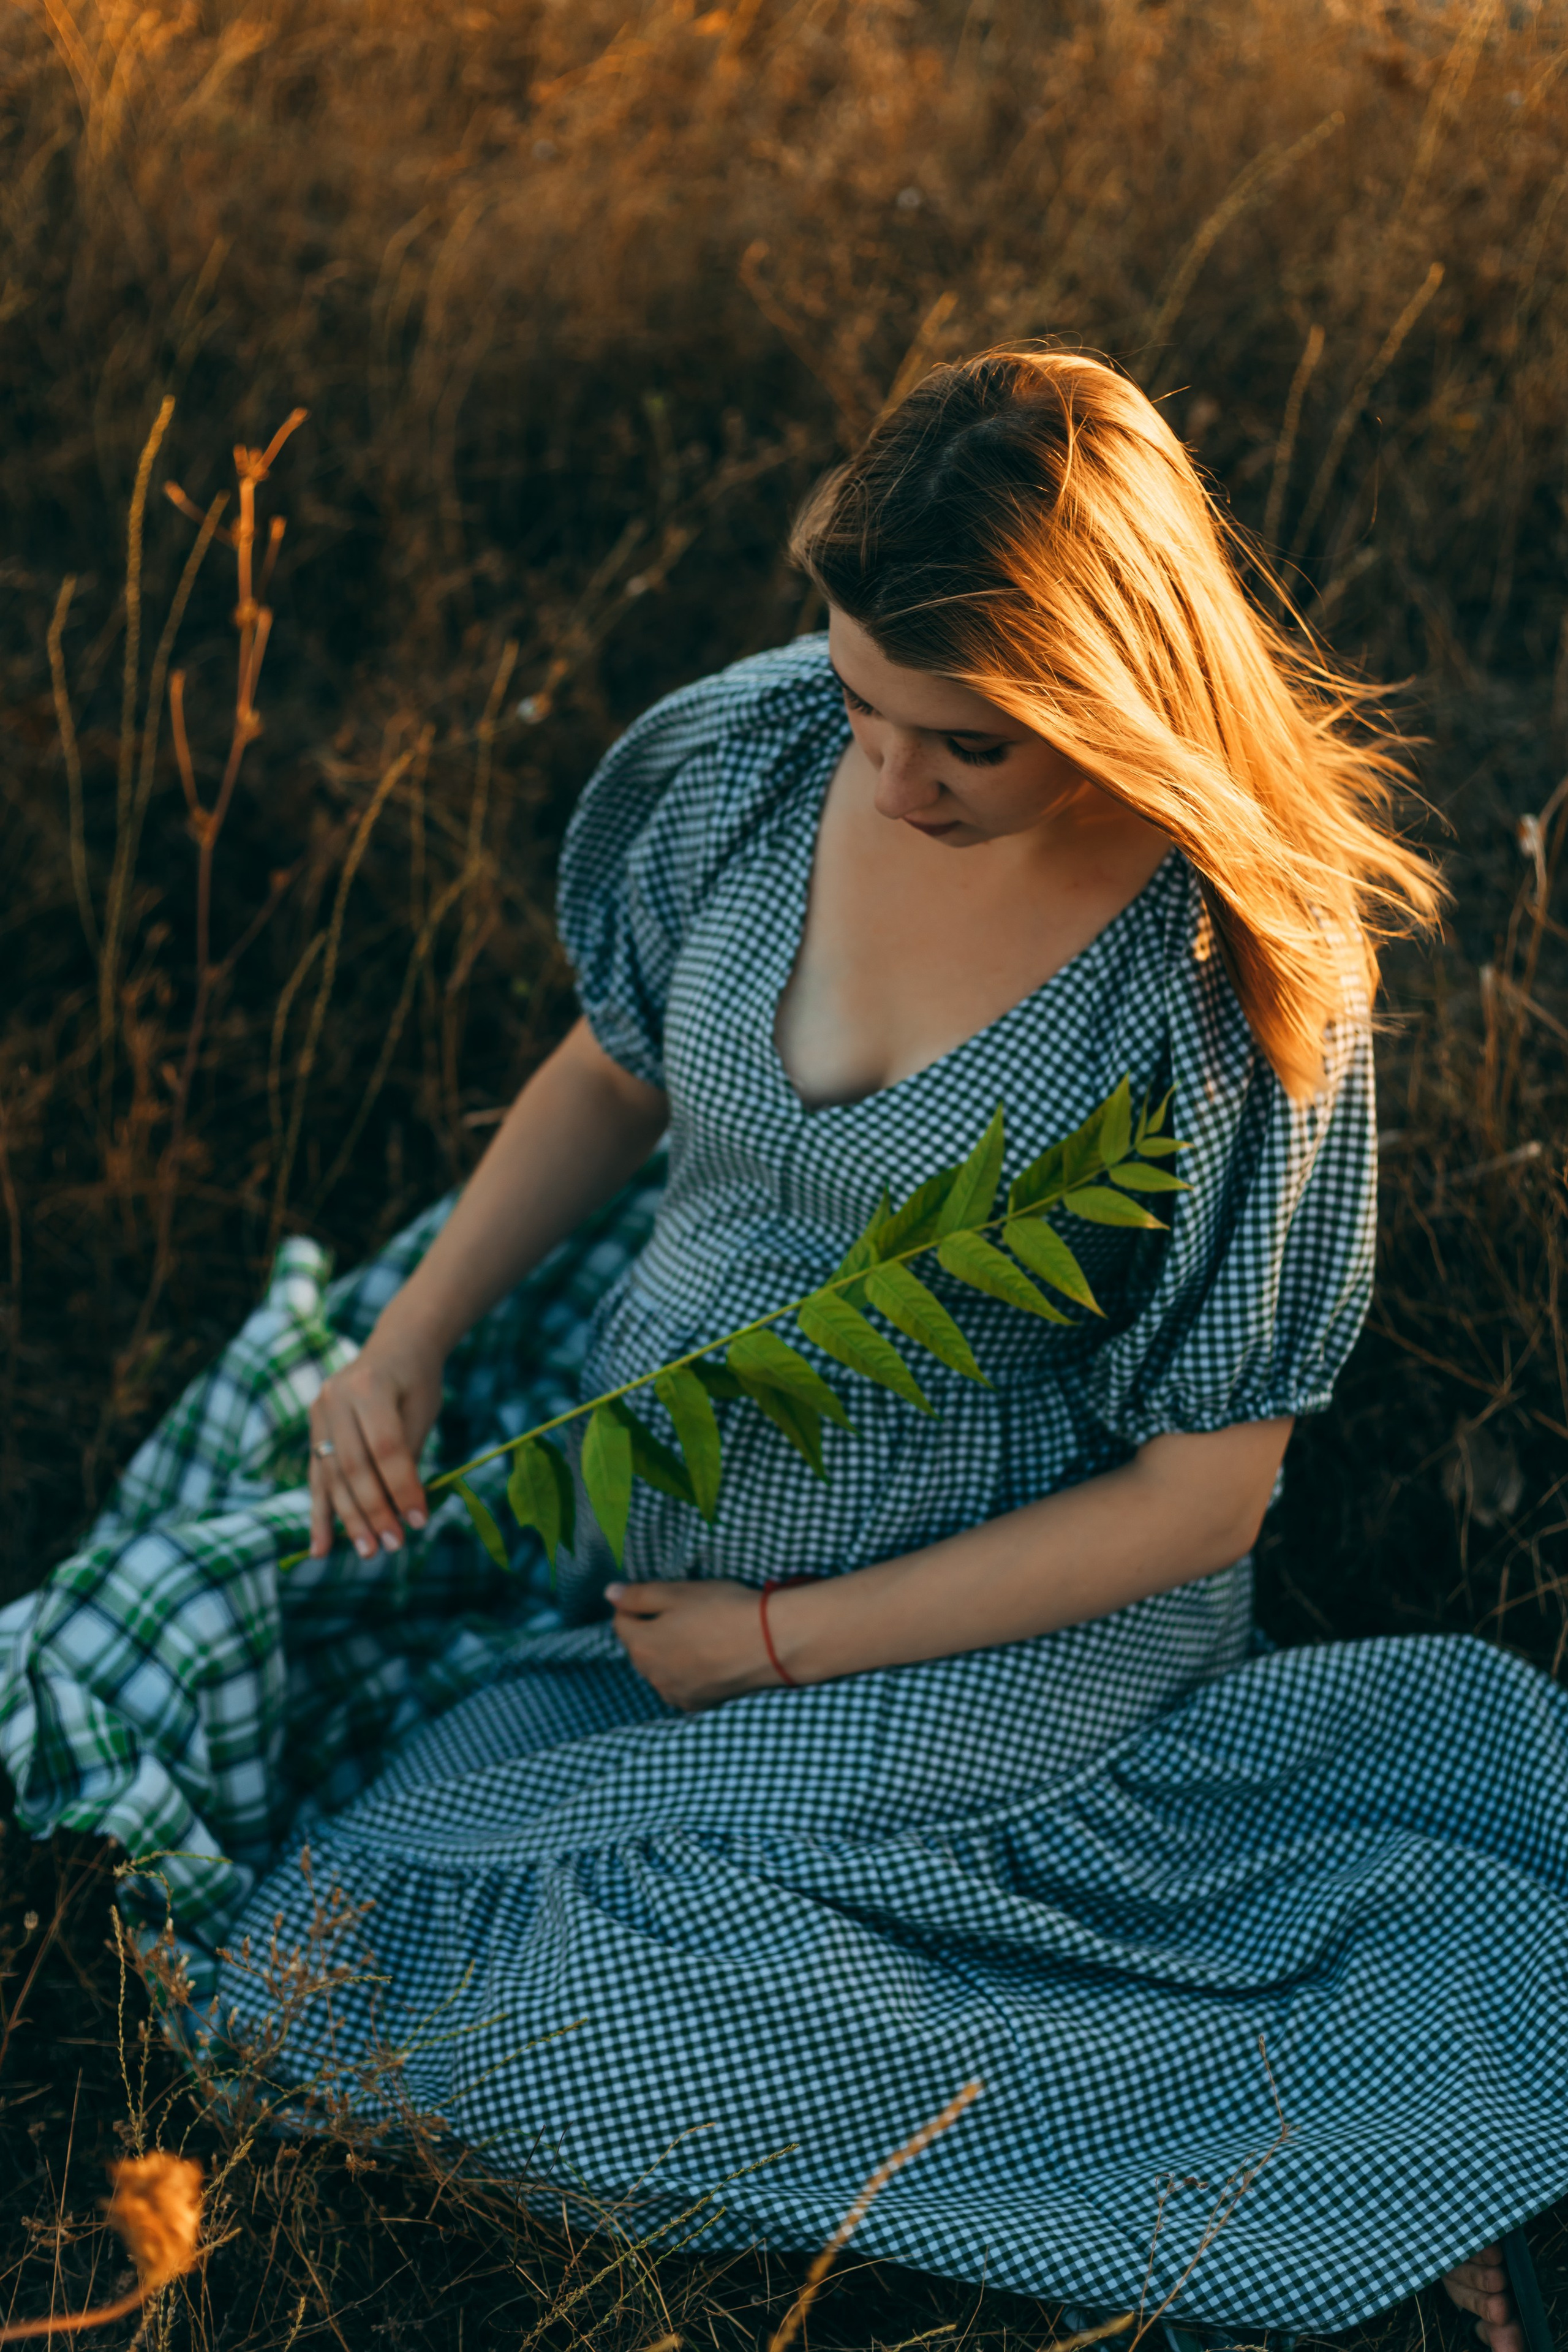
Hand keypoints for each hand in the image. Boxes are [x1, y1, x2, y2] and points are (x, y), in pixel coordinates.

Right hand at [308, 1339, 444, 1559]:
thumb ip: (408, 1455)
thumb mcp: (422, 1410)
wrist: (395, 1344)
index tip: (419, 1521)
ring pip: (332, 1476)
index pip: (386, 1448)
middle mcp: (334, 1398)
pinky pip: (317, 1476)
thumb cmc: (417, 1380)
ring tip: (367, 1551)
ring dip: (348, 1519)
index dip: (402, 1487)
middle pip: (354, 1467)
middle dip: (374, 1511)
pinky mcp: (313, 1429)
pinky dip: (321, 1513)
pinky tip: (319, 1547)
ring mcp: (318, 1413)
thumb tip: (402, 1512)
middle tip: (393, 1546)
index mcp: (369, 1386)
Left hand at [606, 1579, 785, 1711]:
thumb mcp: (677, 1592)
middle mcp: (652, 1676)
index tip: (660, 1595)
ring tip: (698, 1635)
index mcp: (642, 1646)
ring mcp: (675, 1694)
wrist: (772, 1643)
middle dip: (650, 1630)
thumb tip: (609, 1594)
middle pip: (638, 1648)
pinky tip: (707, 1659)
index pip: (620, 1622)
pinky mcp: (698, 1705)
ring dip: (667, 1654)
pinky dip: (685, 1673)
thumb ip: (638, 1595)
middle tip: (684, 1612)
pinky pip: (679, 1686)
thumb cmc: (723, 1610)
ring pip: (659, 1669)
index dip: (635, 1604)